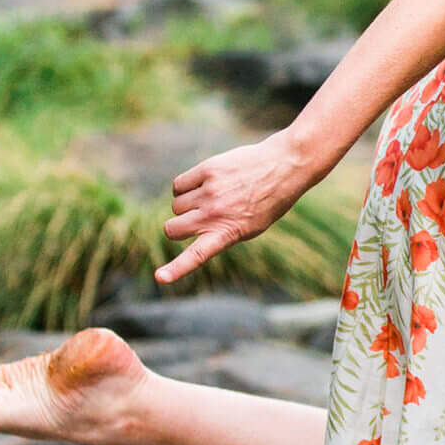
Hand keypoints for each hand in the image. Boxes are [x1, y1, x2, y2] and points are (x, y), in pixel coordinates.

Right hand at [156, 133, 311, 286]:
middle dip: (178, 228)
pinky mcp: (207, 170)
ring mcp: (210, 191)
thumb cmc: (268, 201)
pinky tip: (203, 184)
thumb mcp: (250, 227)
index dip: (176, 269)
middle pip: (172, 229)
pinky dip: (184, 187)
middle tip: (196, 220)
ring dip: (186, 205)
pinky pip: (178, 185)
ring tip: (210, 197)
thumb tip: (191, 231)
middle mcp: (215, 214)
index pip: (196, 255)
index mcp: (227, 234)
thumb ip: (220, 233)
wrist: (284, 166)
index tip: (160, 278)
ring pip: (175, 205)